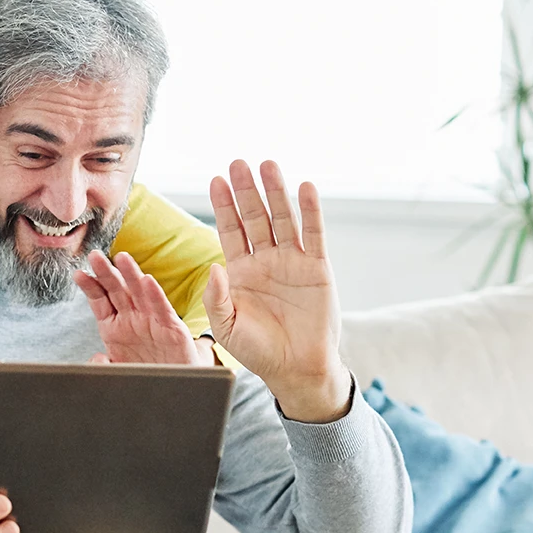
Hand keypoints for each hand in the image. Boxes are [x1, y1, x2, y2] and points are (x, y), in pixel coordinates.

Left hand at [74, 250, 206, 364]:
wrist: (174, 385)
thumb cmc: (144, 372)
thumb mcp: (117, 371)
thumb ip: (102, 367)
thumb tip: (96, 359)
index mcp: (114, 326)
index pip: (100, 301)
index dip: (90, 287)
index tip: (79, 275)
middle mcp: (132, 319)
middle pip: (117, 291)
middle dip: (106, 273)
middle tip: (95, 256)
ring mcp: (151, 321)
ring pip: (139, 293)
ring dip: (131, 275)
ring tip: (121, 258)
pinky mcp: (172, 328)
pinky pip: (162, 309)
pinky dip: (155, 296)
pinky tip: (148, 282)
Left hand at [202, 160, 350, 422]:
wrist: (296, 369)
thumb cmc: (258, 351)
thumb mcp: (226, 326)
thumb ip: (216, 297)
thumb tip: (214, 265)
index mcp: (240, 271)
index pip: (230, 230)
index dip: (224, 206)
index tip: (216, 180)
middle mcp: (265, 260)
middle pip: (255, 217)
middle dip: (247, 191)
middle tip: (238, 163)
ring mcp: (292, 262)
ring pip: (282, 219)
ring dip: (276, 192)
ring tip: (268, 165)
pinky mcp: (317, 269)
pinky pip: (313, 235)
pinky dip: (311, 212)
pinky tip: (305, 188)